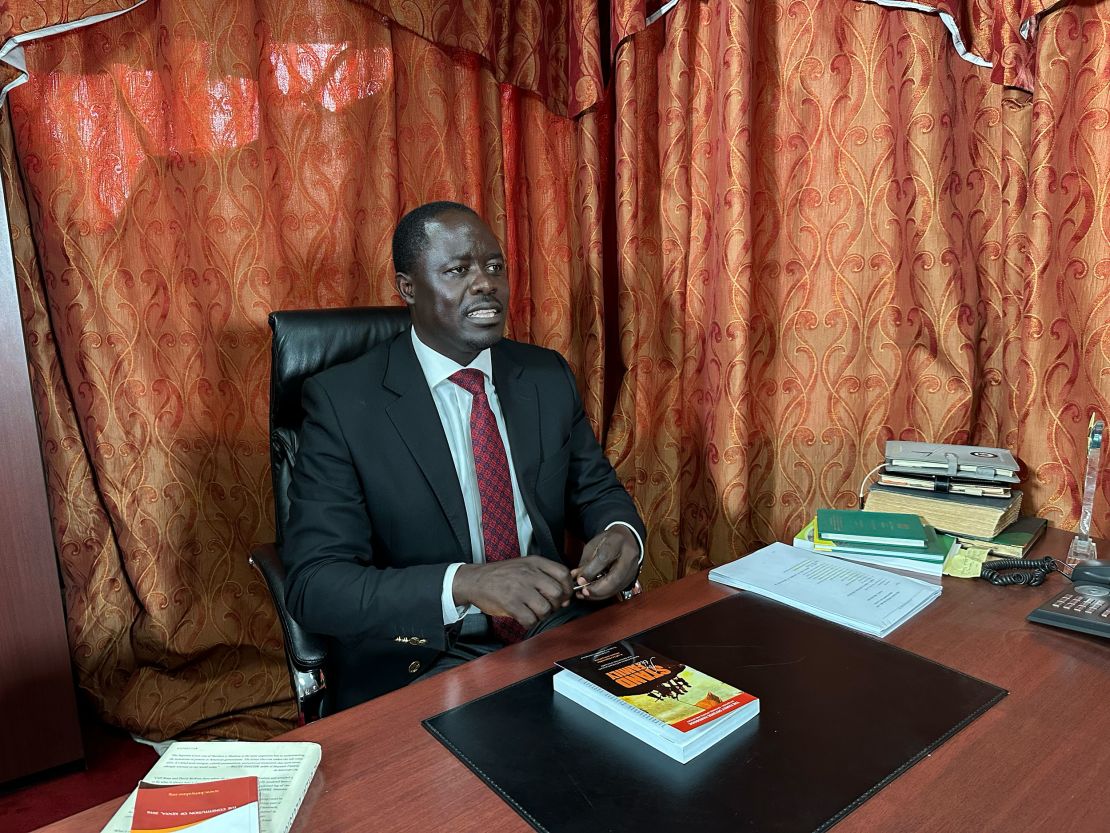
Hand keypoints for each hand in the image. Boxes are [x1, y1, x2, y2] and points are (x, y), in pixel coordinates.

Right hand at [452, 558, 573, 628]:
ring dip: (543, 615)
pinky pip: (530, 619)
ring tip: (534, 612)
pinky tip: (524, 617)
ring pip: (545, 608)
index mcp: (535, 562)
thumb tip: (566, 597)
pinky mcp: (510, 604)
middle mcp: (529, 573)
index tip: (564, 596)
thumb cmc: (502, 575)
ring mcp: (519, 589)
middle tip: (548, 606)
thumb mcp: (525, 565)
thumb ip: (545, 575)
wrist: (475, 580)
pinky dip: (530, 622)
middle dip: (556, 604)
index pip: (563, 574)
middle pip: (557, 593)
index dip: (568, 588)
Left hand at [571, 526, 639, 599]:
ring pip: (617, 587)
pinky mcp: (631, 578)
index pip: (604, 558)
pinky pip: (618, 590)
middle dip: (597, 588)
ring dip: (599, 594)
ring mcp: (632, 569)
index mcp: (617, 541)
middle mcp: (629, 556)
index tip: (579, 580)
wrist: (627, 539)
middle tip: (583, 591)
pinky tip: (593, 594)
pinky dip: (603, 595)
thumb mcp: (594, 545)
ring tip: (585, 595)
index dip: (591, 571)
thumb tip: (576, 577)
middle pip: (615, 577)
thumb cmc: (609, 541)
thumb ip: (586, 562)